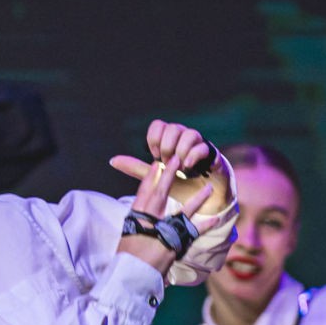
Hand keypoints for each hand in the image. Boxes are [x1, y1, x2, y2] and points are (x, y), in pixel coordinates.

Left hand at [109, 119, 229, 215]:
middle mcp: (185, 138)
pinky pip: (203, 147)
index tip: (154, 156)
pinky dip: (193, 156)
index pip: (158, 126)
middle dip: (166, 146)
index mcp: (170, 140)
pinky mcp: (212, 155)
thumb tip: (112, 160)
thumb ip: (137, 168)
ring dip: (180, 151)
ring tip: (179, 167)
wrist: (205, 199)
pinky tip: (187, 167)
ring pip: (190, 133)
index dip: (154, 139)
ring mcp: (200, 145)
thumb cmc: (181, 184)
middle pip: (173, 128)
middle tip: (166, 163)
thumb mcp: (156, 177)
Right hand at [109, 122, 218, 272]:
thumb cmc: (126, 259)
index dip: (151, 177)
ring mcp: (165, 230)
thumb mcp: (126, 238)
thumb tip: (137, 223)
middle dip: (169, 175)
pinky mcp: (176, 243)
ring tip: (208, 187)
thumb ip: (135, 228)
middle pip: (161, 192)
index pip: (143, 192)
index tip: (157, 164)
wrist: (131, 275)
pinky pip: (194, 232)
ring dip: (197, 198)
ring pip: (184, 210)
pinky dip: (206, 225)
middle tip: (176, 159)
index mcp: (136, 217)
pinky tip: (216, 218)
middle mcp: (150, 220)